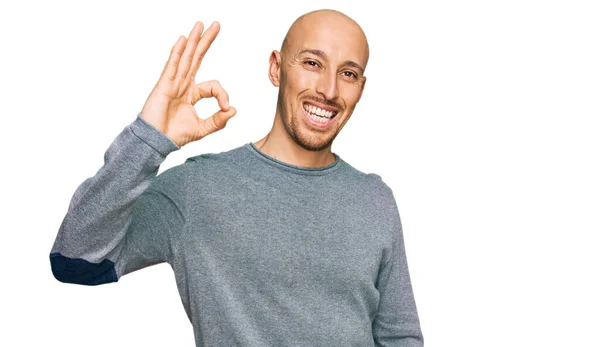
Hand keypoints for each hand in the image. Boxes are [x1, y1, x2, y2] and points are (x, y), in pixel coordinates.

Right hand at [140, 21, 236, 146]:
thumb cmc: (174, 135)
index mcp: (192, 93)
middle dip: (206, 41)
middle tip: (216, 24)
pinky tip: (183, 40)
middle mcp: (182, 84)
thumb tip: (234, 110)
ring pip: (185, 57)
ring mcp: (172, 83)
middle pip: (196, 58)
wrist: (156, 142)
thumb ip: (219, 120)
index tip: (226, 107)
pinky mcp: (163, 86)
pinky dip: (177, 53)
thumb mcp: (203, 129)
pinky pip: (171, 66)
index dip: (223, 94)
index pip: (213, 85)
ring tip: (200, 24)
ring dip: (193, 40)